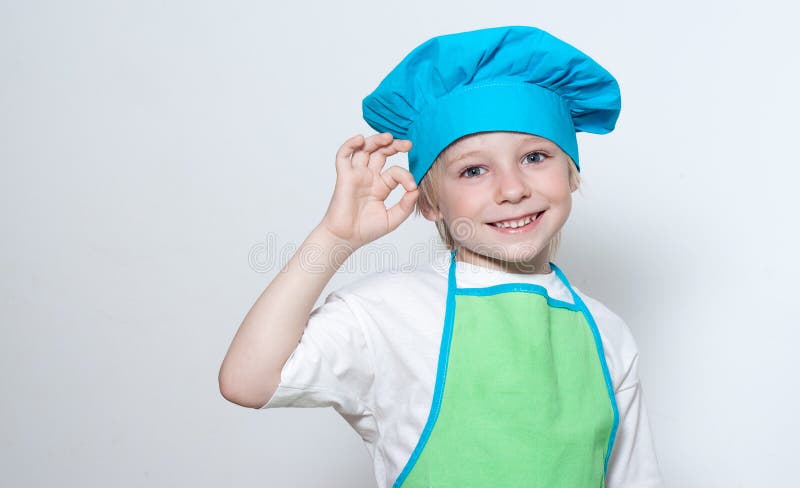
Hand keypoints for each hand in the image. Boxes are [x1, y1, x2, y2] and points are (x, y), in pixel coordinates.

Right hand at [319, 132, 417, 250]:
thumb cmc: (365, 230)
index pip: (395, 171)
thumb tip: (415, 190)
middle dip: (394, 145)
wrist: (346, 238)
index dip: (405, 175)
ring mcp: (356, 175)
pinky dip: (350, 145)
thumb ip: (405, 205)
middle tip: (407, 144)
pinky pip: (344, 156)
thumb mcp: (392, 219)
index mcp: (380, 186)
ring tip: (388, 137)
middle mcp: (368, 178)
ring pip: (364, 150)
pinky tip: (360, 139)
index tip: (411, 187)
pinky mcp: (344, 176)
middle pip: (381, 153)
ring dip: (376, 140)